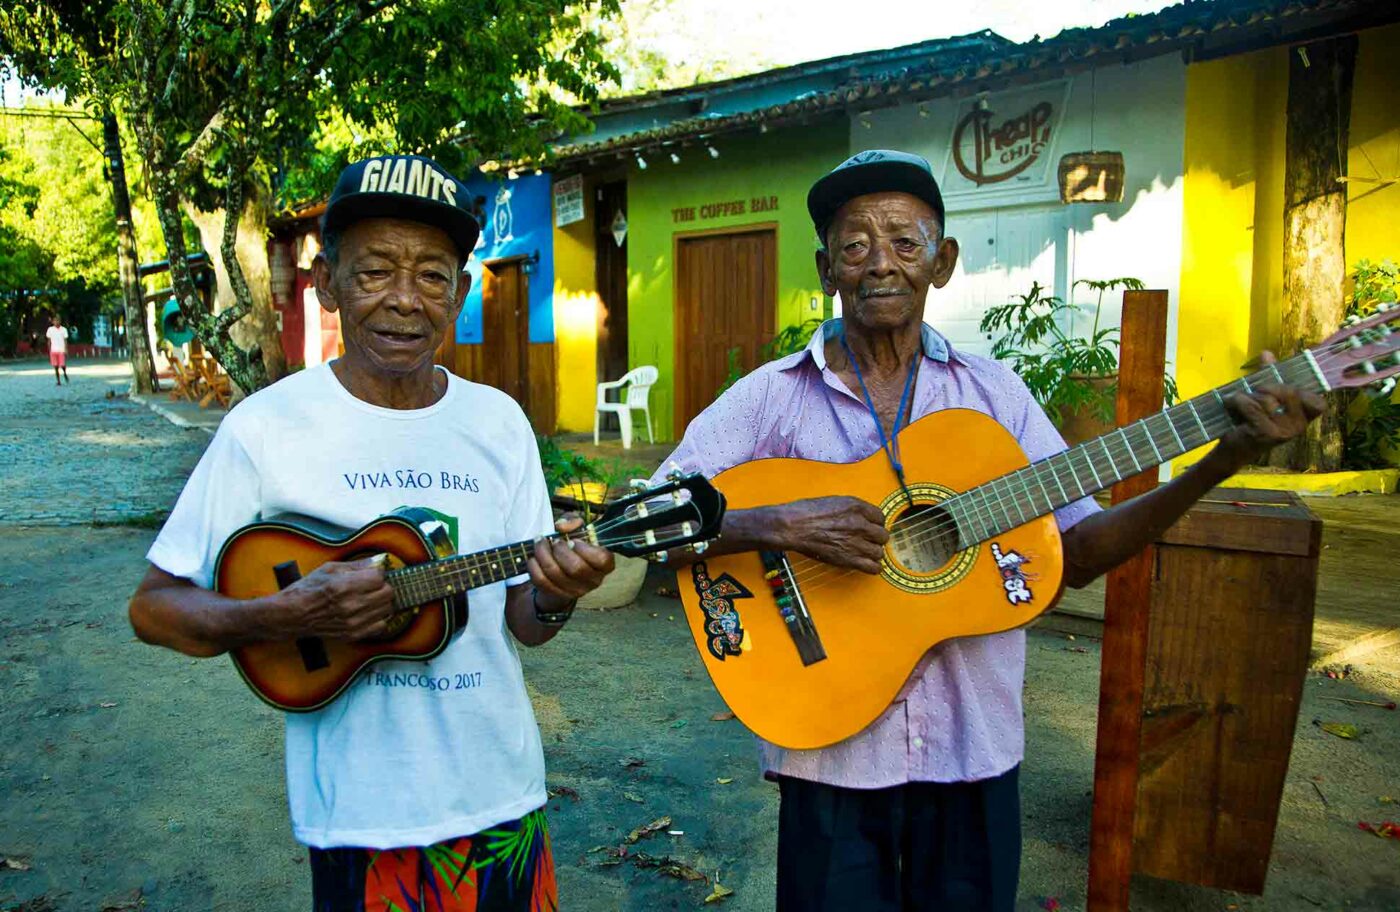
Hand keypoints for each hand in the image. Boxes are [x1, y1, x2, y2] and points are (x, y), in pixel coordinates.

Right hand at [281, 555, 395, 640]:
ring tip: (369, 598)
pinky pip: (381, 625)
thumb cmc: (307, 589)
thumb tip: (377, 561)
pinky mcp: (353, 634)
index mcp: (344, 586)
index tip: (371, 573)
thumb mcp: (329, 569)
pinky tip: (368, 611)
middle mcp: (351, 605)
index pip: (379, 577)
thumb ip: (356, 565)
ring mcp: (353, 622)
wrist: (292, 615)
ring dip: (382, 601)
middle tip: (372, 585)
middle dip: (382, 586)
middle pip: (388, 593)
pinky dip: (378, 617)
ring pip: (387, 609)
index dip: (377, 573)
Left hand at [530, 514, 614, 605]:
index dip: (585, 549)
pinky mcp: (559, 595)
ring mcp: (577, 591)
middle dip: (560, 550)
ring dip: (543, 555)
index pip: (601, 559)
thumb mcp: (578, 529)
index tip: (573, 541)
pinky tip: (533, 558)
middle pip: (576, 568)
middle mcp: (594, 580)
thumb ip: (573, 520)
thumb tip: (561, 526)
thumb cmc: (575, 546)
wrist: (565, 570)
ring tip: (540, 544)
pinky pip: (543, 582)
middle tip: (554, 541)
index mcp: (605, 564)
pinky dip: (534, 568)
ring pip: (556, 574)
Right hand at [780, 495, 889, 573]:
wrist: (793, 526)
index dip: (875, 524)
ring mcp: (856, 542)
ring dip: (873, 553)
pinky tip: (867, 565)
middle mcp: (860, 524)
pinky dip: (872, 567)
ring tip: (865, 553)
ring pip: (879, 552)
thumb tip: (861, 517)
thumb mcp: (834, 501)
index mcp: (857, 507)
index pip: (880, 517)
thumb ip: (852, 509)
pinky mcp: (849, 559)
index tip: (871, 528)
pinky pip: (873, 567)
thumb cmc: (806, 512)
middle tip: (868, 541)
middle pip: (883, 536)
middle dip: (876, 539)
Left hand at [1217, 351, 1325, 466]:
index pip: (1318, 403)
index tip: (1283, 387)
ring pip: (1267, 398)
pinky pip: (1251, 405)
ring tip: (1239, 404)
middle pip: (1289, 391)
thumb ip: (1267, 376)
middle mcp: (1297, 426)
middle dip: (1266, 387)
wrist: (1232, 450)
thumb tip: (1267, 353)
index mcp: (1302, 418)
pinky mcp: (1265, 433)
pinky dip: (1237, 401)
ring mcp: (1283, 431)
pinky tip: (1232, 406)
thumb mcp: (1262, 398)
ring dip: (1247, 397)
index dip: (1301, 390)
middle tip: (1253, 394)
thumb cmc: (1249, 422)